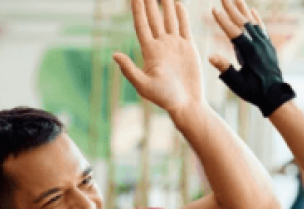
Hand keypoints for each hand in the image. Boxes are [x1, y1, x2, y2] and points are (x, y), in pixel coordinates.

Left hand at [112, 0, 204, 119]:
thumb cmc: (164, 98)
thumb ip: (129, 69)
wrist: (186, 104)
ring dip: (165, 4)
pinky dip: (181, 15)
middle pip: (154, 18)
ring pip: (169, 19)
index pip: (142, 24)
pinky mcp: (188, 48)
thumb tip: (115, 54)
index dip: (138, 9)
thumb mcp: (144, 85)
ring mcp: (174, 45)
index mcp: (150, 51)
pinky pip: (183, 27)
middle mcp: (161, 45)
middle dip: (150, 2)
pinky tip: (178, 4)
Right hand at [209, 0, 294, 116]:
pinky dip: (256, 18)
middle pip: (243, 22)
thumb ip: (225, 69)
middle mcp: (258, 44)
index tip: (213, 9)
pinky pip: (261, 28)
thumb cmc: (254, 91)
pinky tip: (252, 11)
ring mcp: (265, 44)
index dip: (223, 20)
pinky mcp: (268, 46)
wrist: (275, 96)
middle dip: (232, 8)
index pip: (234, 32)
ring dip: (243, 9)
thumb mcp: (237, 83)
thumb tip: (210, 57)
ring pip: (252, 22)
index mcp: (249, 53)